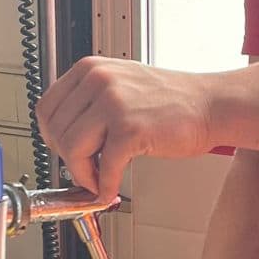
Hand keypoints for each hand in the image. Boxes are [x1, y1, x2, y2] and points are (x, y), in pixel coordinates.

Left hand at [37, 57, 217, 201]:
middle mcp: (98, 81)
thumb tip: (65, 137)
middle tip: (85, 169)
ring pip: (71, 149)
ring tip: (99, 180)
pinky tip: (111, 189)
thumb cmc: (173, 100)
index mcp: (91, 69)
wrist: (212, 104)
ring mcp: (113, 103)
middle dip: (68, 159)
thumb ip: (91, 103)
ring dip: (82, 174)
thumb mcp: (122, 85)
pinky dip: (104, 186)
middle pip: (56, 131)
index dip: (52, 137)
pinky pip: (103, 167)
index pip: (47, 107)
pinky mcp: (130, 129)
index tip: (64, 151)